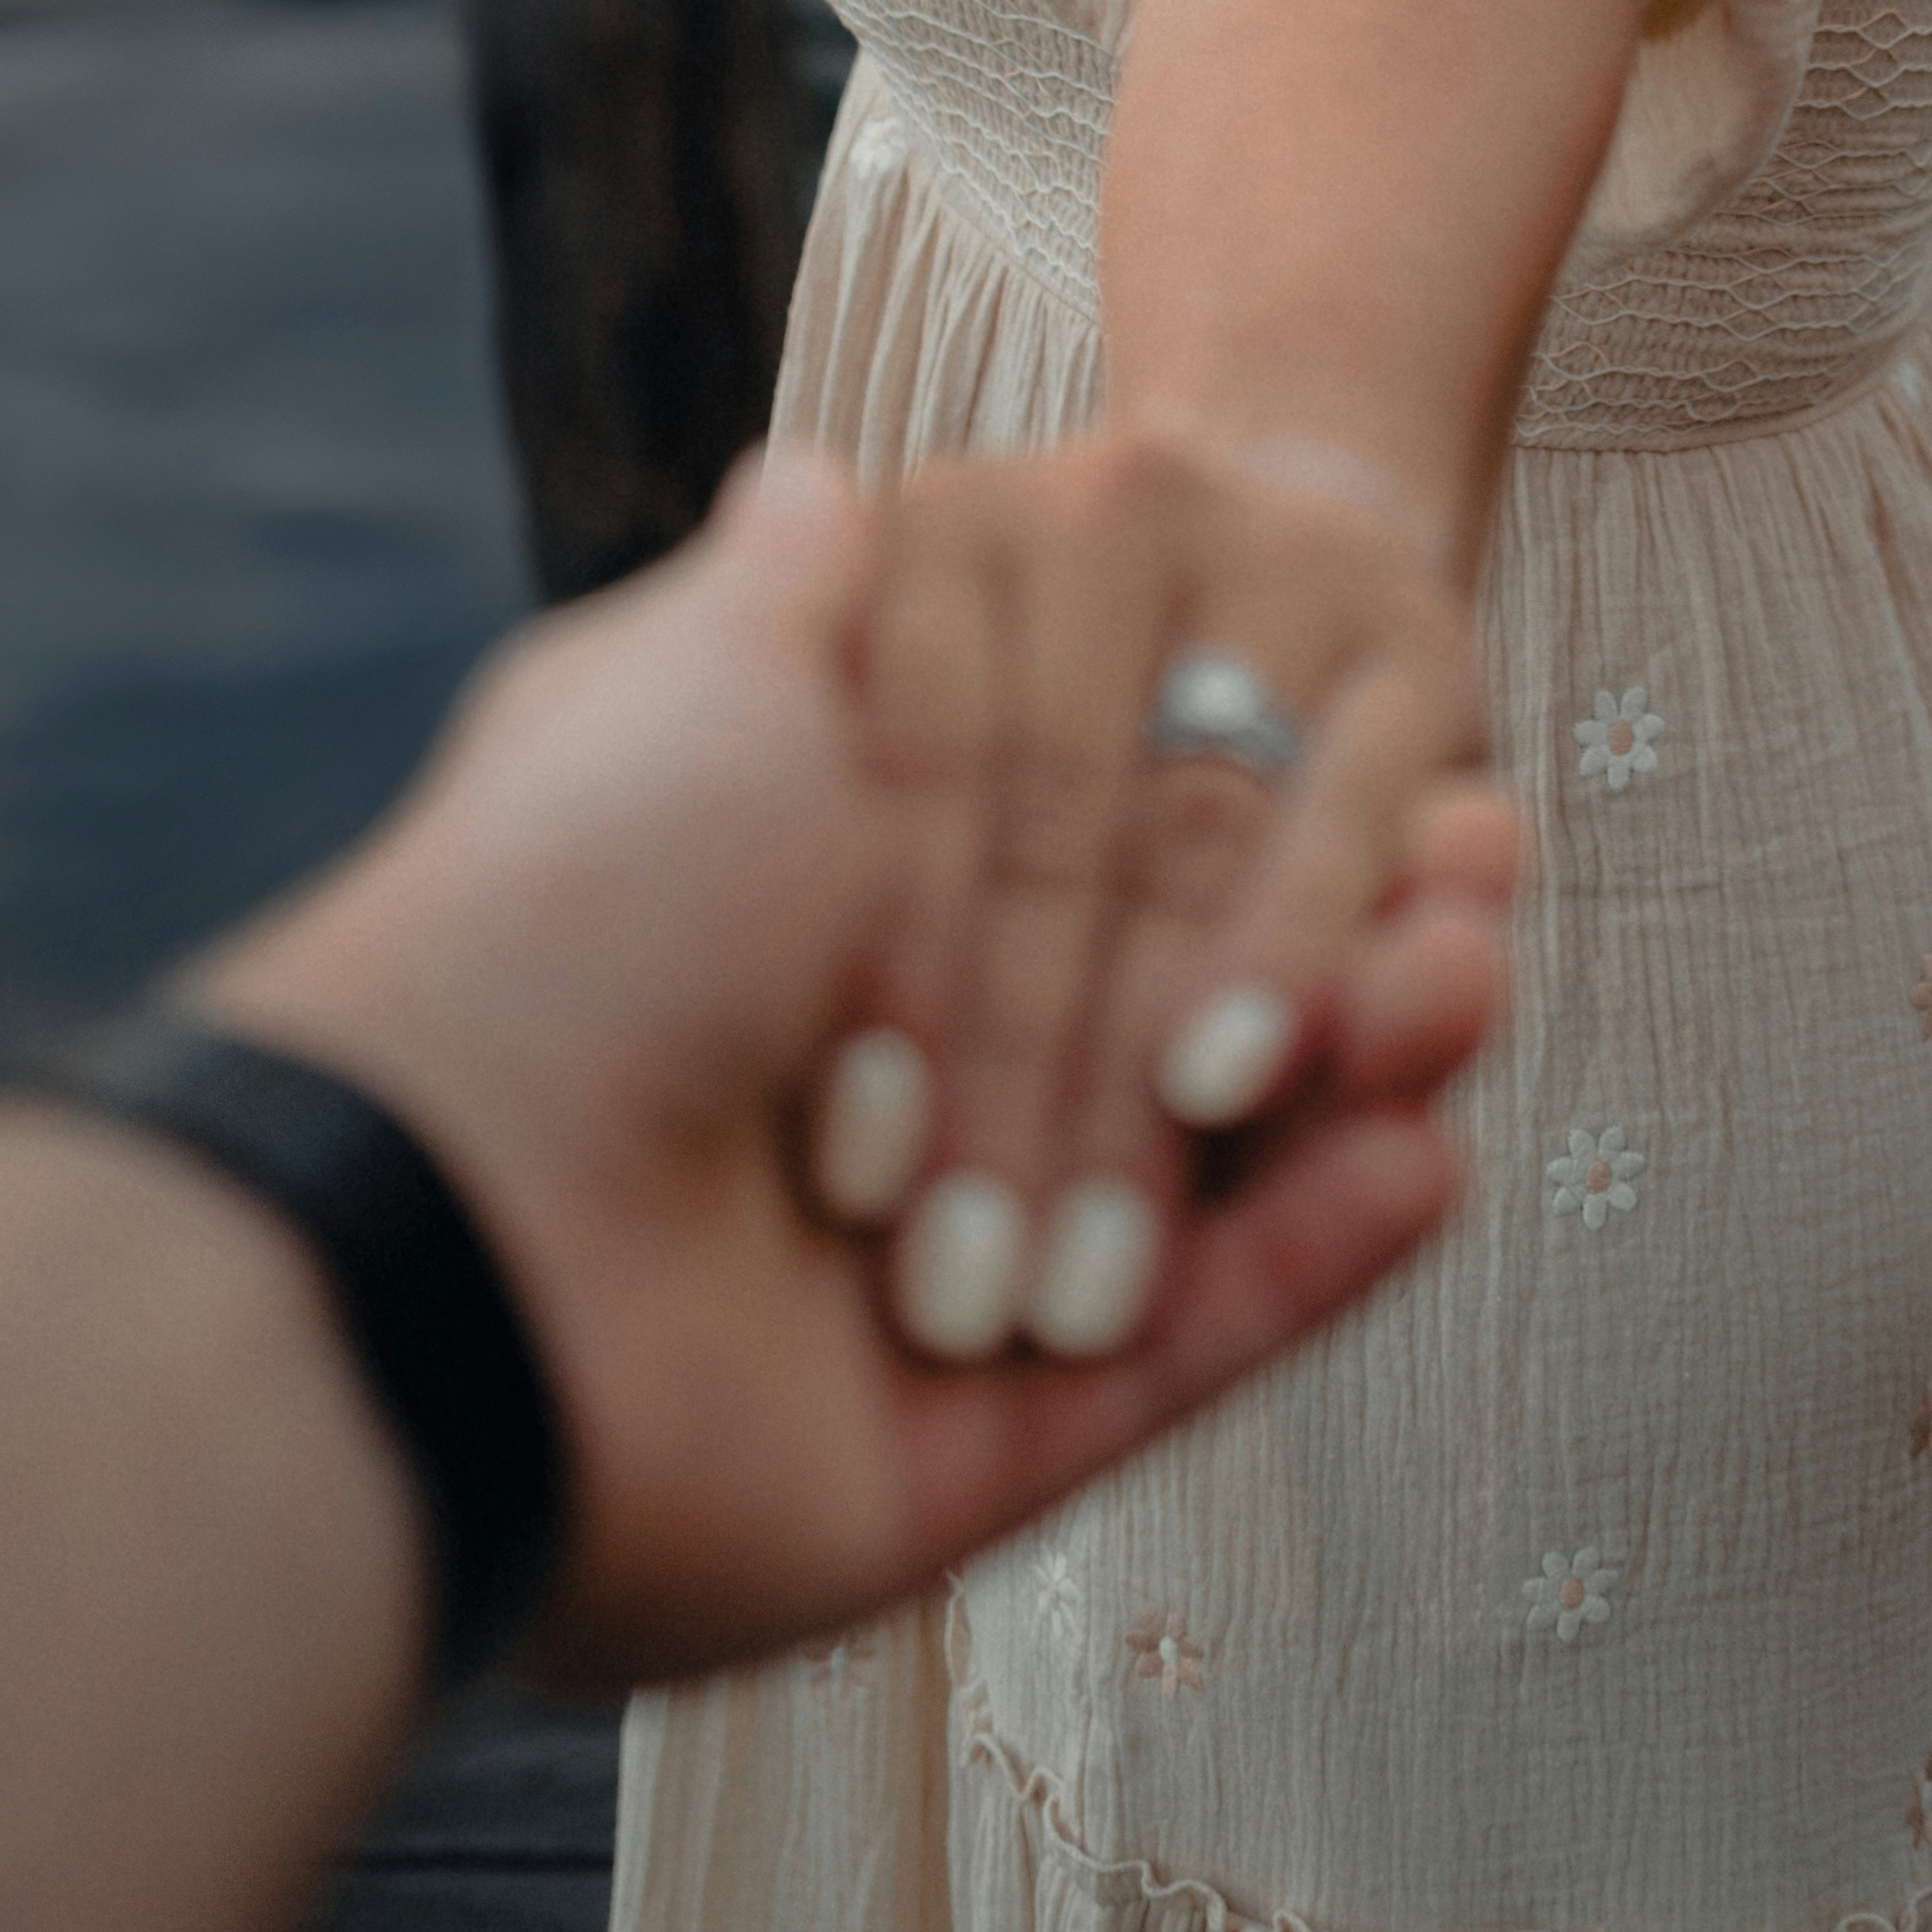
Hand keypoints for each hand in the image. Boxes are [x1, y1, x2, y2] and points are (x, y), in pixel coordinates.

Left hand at [193, 442, 1507, 1685]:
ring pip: (1207, 1178)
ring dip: (1357, 1075)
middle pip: (1169, 1004)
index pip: (1092, 843)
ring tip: (1476, 988)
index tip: (1386, 754)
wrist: (453, 1222)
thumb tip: (823, 471)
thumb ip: (800, 585)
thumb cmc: (568, 919)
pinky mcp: (974, 1460)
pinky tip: (1432, 1154)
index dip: (1233, 802)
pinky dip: (1313, 1255)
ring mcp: (933, 1288)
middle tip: (1477, 880)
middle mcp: (878, 1096)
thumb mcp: (697, 676)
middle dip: (1334, 942)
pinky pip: (1180, 1359)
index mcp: (815, 922)